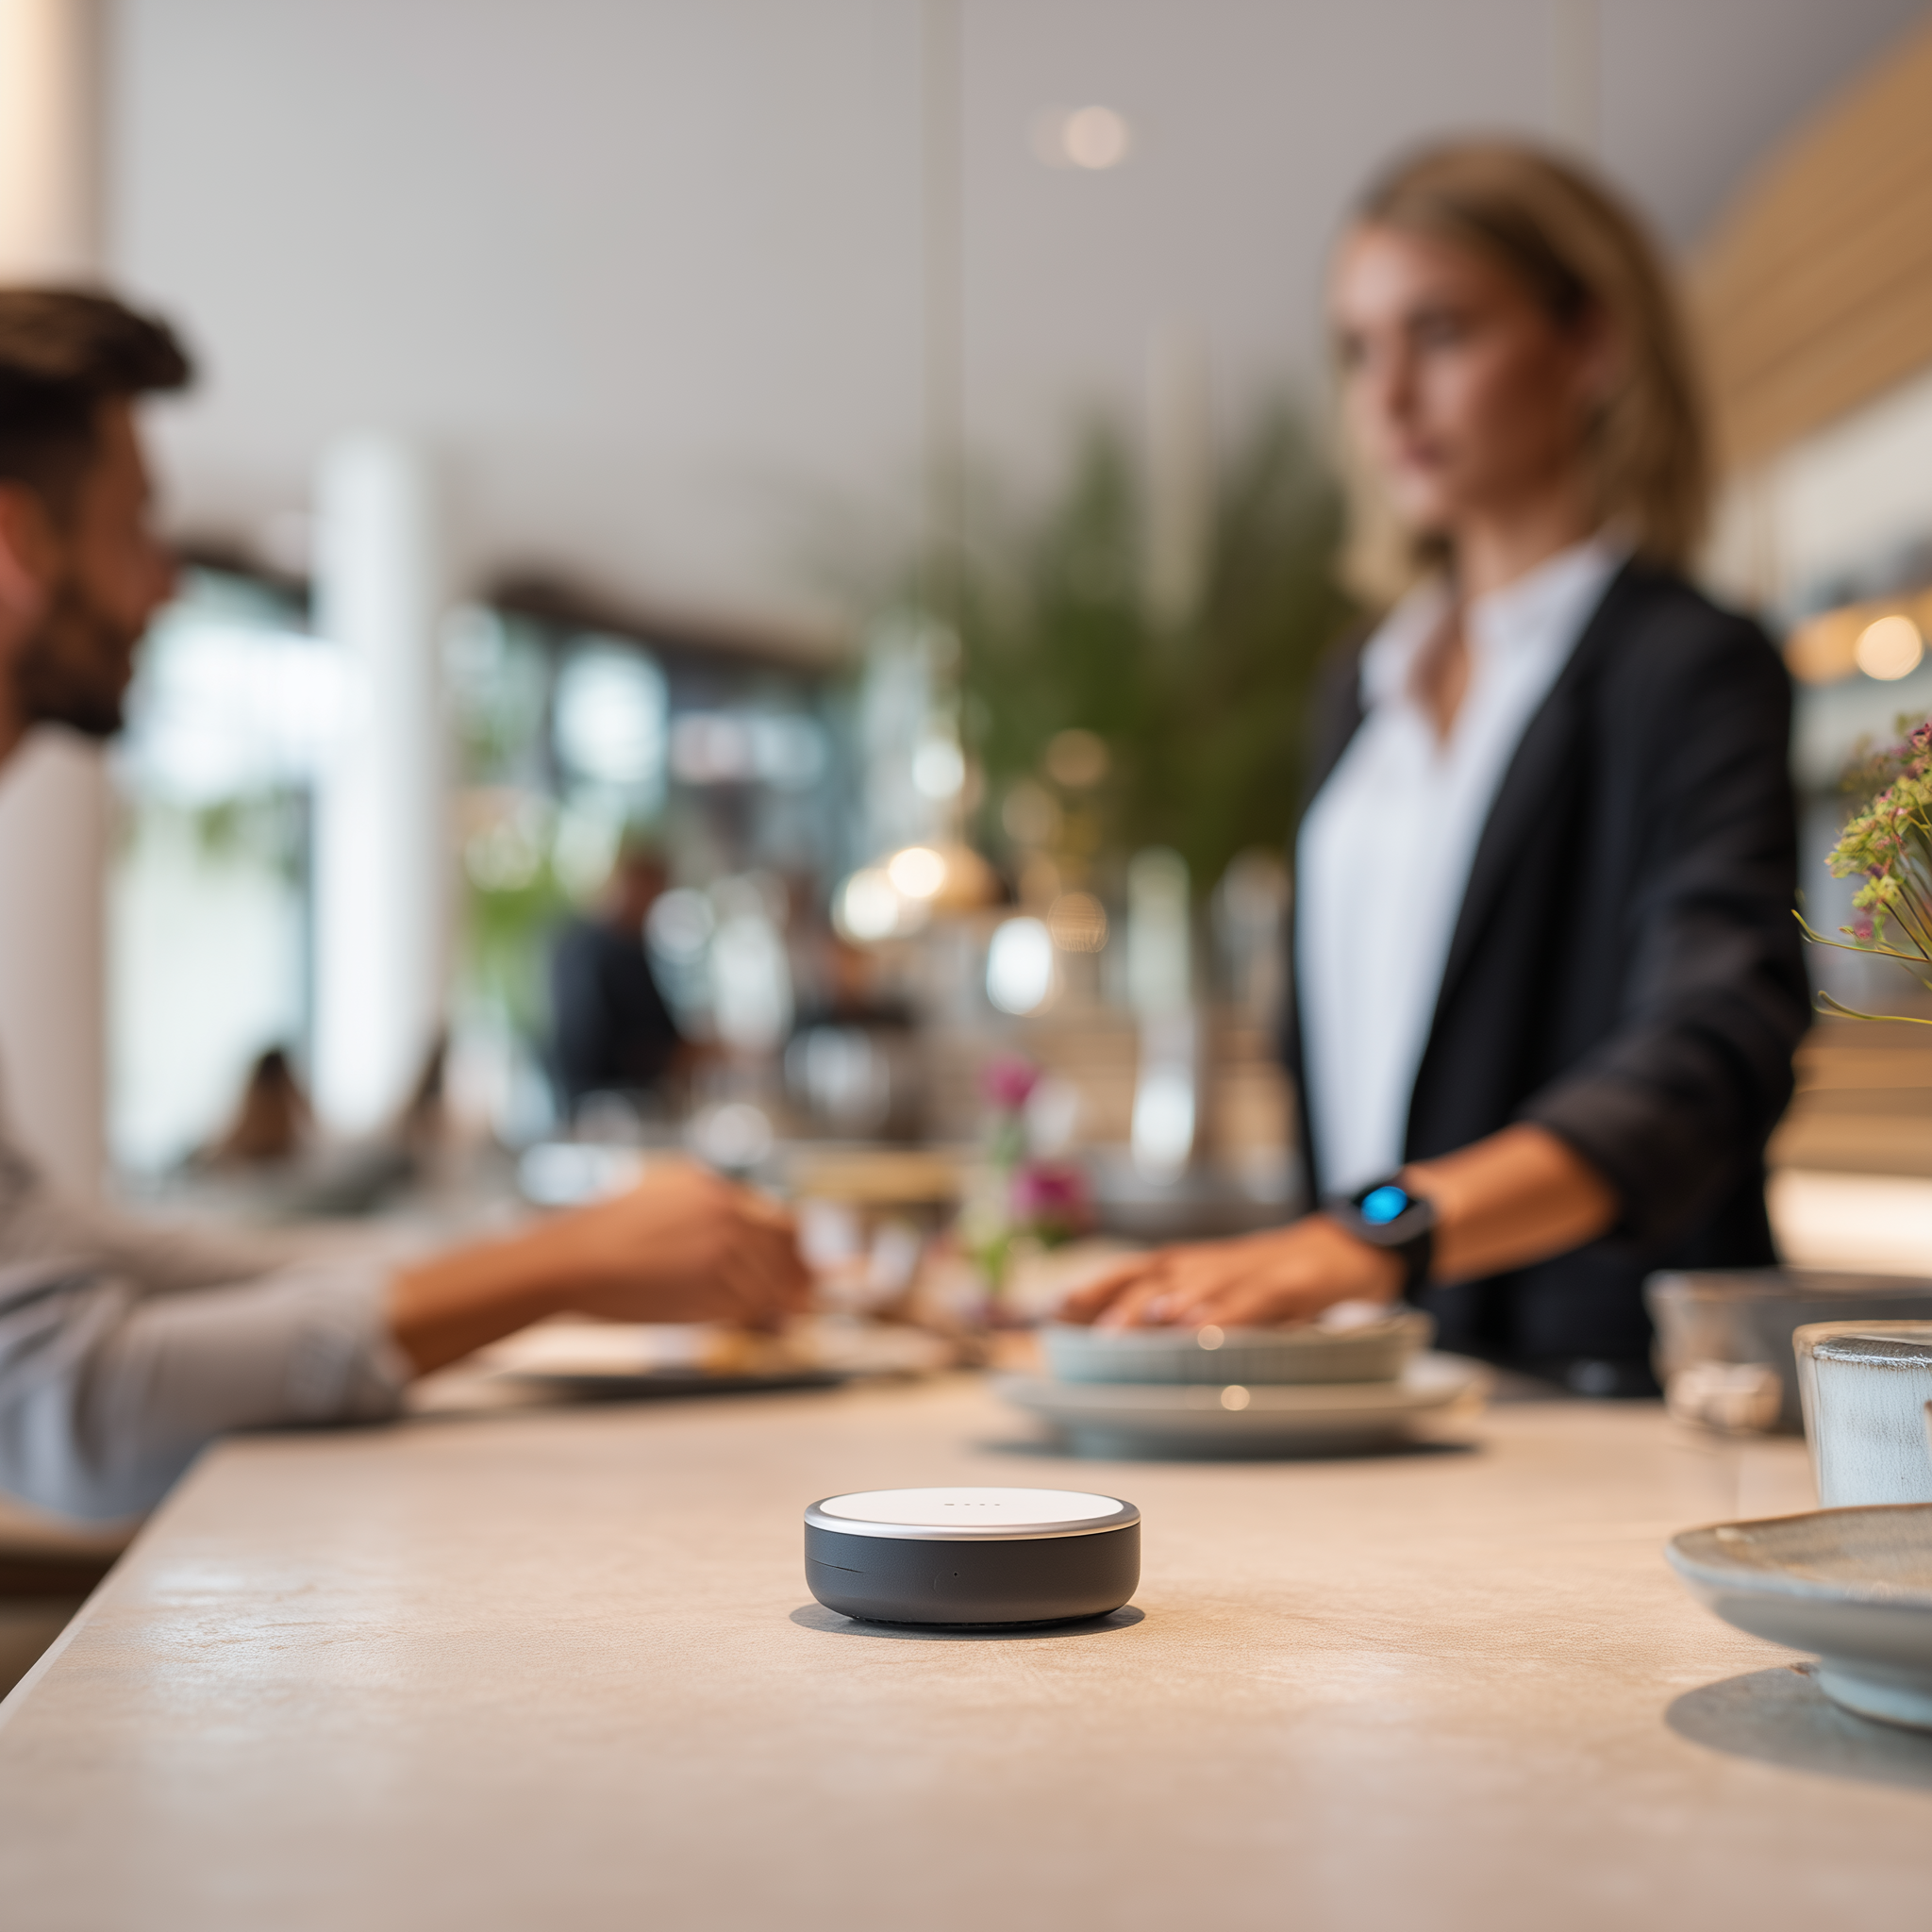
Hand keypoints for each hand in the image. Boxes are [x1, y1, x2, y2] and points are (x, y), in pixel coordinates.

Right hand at [543, 1161, 812, 1329]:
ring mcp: (719, 1249)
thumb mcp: (659, 1195)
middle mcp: (724, 1212)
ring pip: (772, 1281)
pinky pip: (750, 1306)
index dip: (797, 1247)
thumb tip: (748, 1228)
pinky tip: (760, 1322)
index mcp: (712, 1188)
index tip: (802, 1266)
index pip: (778, 1219)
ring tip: (790, 1314)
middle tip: (809, 1296)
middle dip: (802, 1274)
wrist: (571, 1262)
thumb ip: (706, 1207)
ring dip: (782, 1300)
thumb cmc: (604, 1235)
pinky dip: (759, 1316)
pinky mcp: (709, 1286)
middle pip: (787, 1249)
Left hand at [1056, 1215, 1403, 1329]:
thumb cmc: (1280, 1278)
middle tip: (1080, 1330)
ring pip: (1197, 1284)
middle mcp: (1211, 1263)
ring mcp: (1250, 1271)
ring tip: (1128, 1326)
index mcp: (1192, 1267)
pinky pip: (1253, 1300)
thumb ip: (1182, 1314)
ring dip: (1159, 1305)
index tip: (1050, 1313)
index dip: (1090, 1290)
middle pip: (1154, 1275)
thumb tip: (1130, 1342)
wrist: (1349, 1249)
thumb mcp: (1224, 1294)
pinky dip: (1224, 1313)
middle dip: (1114, 1301)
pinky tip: (1202, 1329)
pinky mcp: (1291, 1283)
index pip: (1131, 1272)